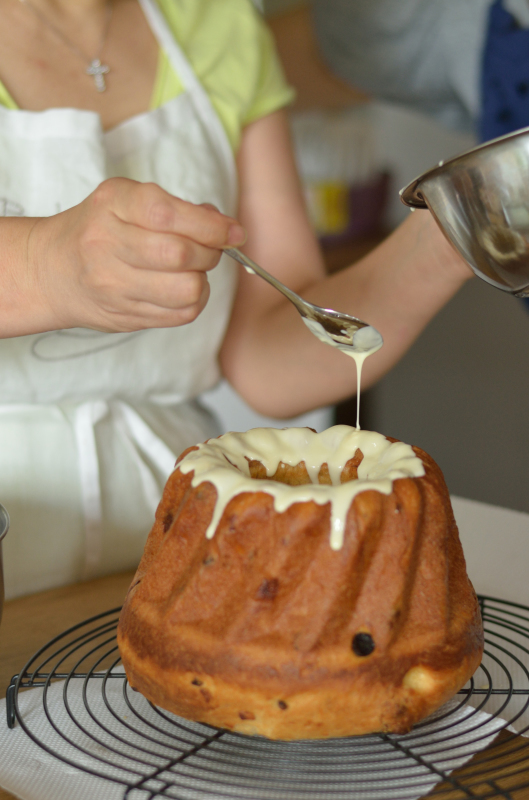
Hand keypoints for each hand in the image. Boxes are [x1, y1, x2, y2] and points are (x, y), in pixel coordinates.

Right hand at [26, 178, 245, 331]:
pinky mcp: (125, 316)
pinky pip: (182, 315)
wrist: (51, 269)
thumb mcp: (127, 200)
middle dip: (210, 252)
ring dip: (202, 279)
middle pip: (181, 255)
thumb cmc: (99, 228)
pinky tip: (181, 289)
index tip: (234, 232)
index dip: (211, 226)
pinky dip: (194, 301)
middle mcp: (107, 244)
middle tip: (209, 249)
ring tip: (191, 270)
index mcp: (112, 205)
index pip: (169, 215)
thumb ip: (176, 207)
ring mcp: (114, 285)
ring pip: (186, 290)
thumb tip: (226, 227)